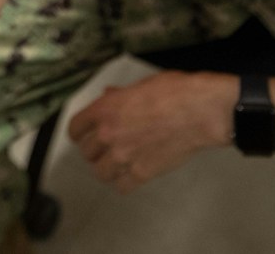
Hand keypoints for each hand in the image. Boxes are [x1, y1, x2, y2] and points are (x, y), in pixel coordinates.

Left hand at [68, 70, 235, 192]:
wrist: (199, 111)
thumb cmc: (174, 91)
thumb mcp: (140, 85)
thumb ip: (118, 96)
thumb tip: (107, 95)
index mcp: (104, 109)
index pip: (75, 129)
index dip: (80, 133)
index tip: (85, 135)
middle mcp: (108, 134)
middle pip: (87, 153)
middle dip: (96, 150)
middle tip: (108, 147)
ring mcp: (123, 156)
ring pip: (100, 173)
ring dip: (108, 168)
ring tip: (119, 163)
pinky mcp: (141, 173)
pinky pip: (121, 187)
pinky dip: (124, 183)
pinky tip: (132, 174)